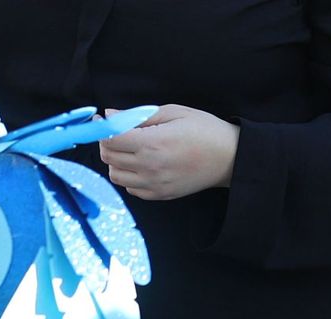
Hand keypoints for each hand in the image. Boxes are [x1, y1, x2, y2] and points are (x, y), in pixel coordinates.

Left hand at [98, 104, 240, 200]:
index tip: (102, 120)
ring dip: (116, 161)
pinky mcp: (161, 195)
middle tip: (118, 133)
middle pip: (108, 157)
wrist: (230, 158)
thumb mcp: (172, 112)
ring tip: (130, 150)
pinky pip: (131, 189)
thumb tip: (110, 115)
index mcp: (152, 143)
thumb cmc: (205, 130)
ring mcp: (155, 184)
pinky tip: (142, 165)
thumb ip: (137, 115)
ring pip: (115, 175)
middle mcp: (150, 167)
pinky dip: (130, 177)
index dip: (100, 127)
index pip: (108, 139)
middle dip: (107, 142)